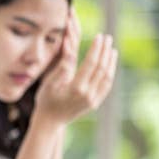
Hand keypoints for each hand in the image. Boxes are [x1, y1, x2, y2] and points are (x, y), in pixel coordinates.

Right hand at [35, 9, 117, 124]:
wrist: (50, 122)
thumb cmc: (46, 101)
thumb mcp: (48, 84)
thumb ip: (61, 68)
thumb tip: (71, 52)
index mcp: (76, 88)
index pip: (91, 63)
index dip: (96, 48)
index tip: (99, 36)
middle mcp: (88, 94)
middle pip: (101, 68)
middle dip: (105, 51)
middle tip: (108, 38)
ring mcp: (93, 100)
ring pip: (107, 77)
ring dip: (110, 62)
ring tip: (112, 49)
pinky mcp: (94, 103)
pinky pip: (106, 86)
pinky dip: (110, 74)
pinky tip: (109, 66)